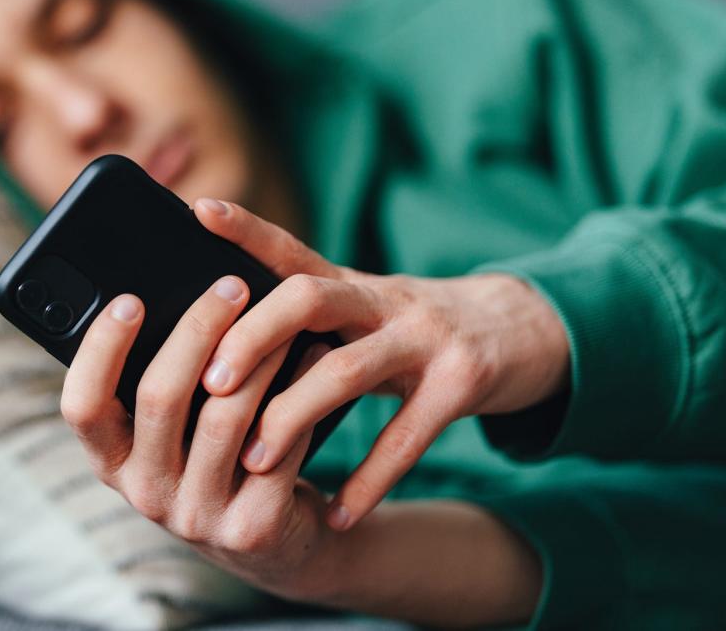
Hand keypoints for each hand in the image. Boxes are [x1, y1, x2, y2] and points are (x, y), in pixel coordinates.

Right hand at [59, 276, 344, 598]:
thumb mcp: (176, 435)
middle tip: (230, 285)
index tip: (129, 299)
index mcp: (112, 462)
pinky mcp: (251, 527)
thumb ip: (165, 384)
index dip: (100, 350)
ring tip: (281, 311)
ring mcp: (197, 516)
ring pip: (225, 415)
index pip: (81, 405)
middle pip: (159, 397)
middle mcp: (145, 494)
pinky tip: (314, 352)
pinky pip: (278, 443)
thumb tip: (174, 292)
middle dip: (196, 330)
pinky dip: (298, 389)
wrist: (280, 546)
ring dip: (257, 354)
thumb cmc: (221, 461)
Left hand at [192, 197, 569, 531]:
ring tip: (254, 462)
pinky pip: (407, 436)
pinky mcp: (463, 382)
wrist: (526, 330)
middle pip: (307, 299)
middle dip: (253, 339)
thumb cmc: (419, 330)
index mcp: (352, 283)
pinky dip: (369, 481)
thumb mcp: (368, 309)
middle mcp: (384, 299)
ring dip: (293, 416)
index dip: (247, 229)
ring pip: (346, 369)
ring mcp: (426, 336)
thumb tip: (222, 343)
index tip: (199, 210)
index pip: (291, 250)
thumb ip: (310, 319)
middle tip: (211, 384)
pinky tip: (338, 516)